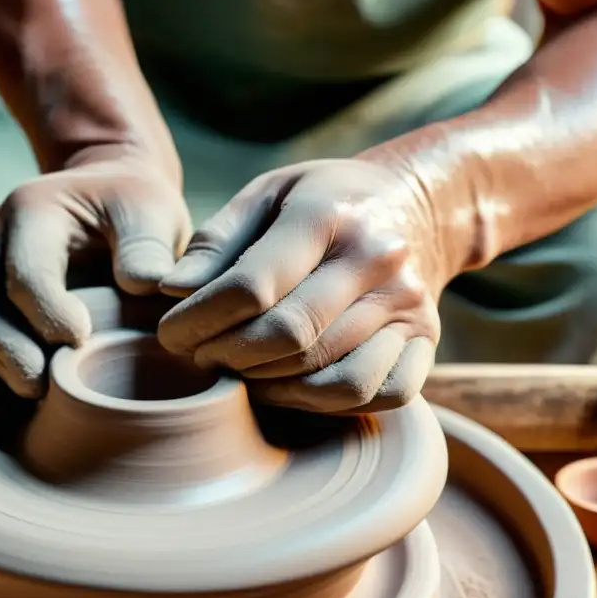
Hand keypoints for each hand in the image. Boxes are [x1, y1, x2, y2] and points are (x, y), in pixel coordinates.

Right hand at [0, 145, 190, 397]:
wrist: (102, 192)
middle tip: (45, 386)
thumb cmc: (129, 208)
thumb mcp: (151, 213)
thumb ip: (147, 249)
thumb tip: (144, 286)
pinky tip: (6, 363)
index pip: (25, 275)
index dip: (50, 318)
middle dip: (8, 354)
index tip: (83, 341)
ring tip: (35, 383)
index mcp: (32, 209)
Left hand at [157, 159, 447, 413]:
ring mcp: (408, 305)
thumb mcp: (265, 194)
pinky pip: (378, 394)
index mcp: (327, 214)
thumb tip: (172, 290)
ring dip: (271, 387)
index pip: (253, 285)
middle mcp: (376, 260)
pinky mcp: (426, 340)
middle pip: (289, 336)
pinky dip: (327, 403)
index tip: (169, 334)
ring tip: (239, 372)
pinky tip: (288, 386)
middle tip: (201, 356)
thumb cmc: (321, 201)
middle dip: (229, 356)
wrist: (415, 204)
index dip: (199, 320)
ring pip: (332, 376)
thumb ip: (215, 240)